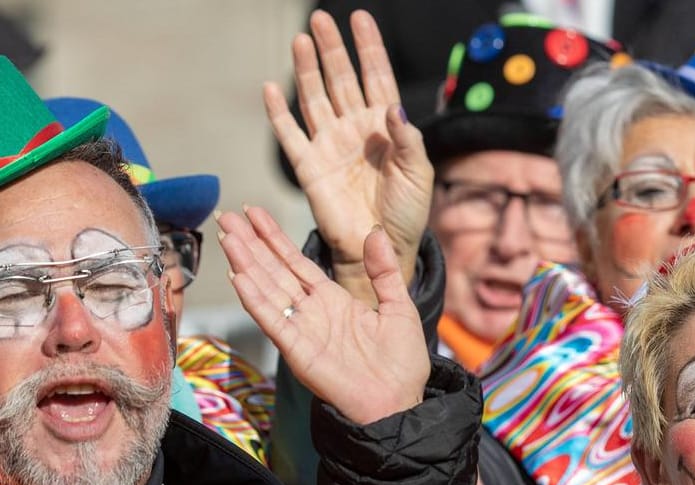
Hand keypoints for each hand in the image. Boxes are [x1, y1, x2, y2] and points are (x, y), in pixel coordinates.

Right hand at [219, 206, 428, 425]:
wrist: (400, 403)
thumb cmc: (401, 364)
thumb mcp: (399, 307)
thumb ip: (384, 271)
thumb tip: (375, 231)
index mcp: (333, 301)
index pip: (295, 263)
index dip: (274, 238)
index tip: (253, 213)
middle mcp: (312, 313)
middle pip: (274, 271)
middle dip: (250, 244)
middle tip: (227, 217)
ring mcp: (302, 331)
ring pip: (267, 291)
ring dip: (246, 264)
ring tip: (227, 237)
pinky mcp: (298, 352)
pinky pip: (273, 322)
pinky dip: (255, 301)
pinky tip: (239, 277)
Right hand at [268, 9, 431, 300]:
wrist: (382, 249)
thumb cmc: (406, 214)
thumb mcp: (418, 174)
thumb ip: (409, 140)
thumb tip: (394, 106)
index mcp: (386, 128)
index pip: (377, 78)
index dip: (369, 48)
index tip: (360, 18)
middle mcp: (355, 129)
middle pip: (341, 79)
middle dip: (333, 49)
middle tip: (321, 18)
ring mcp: (330, 145)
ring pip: (315, 97)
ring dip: (307, 69)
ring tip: (301, 39)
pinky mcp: (309, 166)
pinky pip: (290, 134)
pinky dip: (279, 112)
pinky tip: (272, 87)